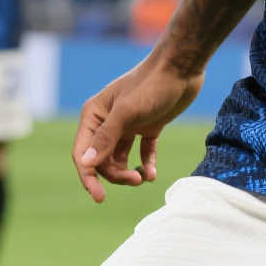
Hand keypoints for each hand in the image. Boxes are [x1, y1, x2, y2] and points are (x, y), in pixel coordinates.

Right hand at [72, 58, 202, 202]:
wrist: (182, 68)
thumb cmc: (151, 85)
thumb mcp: (127, 112)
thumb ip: (107, 138)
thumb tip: (86, 164)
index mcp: (94, 115)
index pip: (83, 153)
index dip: (88, 177)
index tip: (99, 198)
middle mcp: (108, 121)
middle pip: (103, 160)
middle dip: (115, 175)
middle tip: (134, 180)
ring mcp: (128, 125)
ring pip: (121, 159)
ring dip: (129, 173)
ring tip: (143, 177)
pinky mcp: (148, 127)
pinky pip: (142, 153)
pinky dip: (145, 164)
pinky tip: (152, 174)